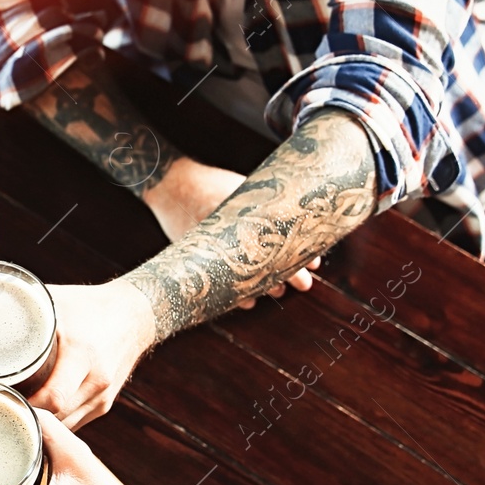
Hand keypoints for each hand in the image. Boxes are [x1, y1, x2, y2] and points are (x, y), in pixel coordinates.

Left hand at [29, 280, 154, 428]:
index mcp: (82, 354)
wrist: (135, 315)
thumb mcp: (55, 301)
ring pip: (65, 427)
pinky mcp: (103, 405)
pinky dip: (53, 425)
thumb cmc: (88, 306)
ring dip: (39, 428)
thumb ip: (20, 303)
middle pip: (56, 418)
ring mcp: (101, 397)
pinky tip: (33, 423)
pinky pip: (73, 424)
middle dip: (26, 420)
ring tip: (9, 420)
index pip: (54, 397)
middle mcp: (96, 380)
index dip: (26, 406)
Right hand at [142, 159, 319, 309]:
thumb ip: (267, 202)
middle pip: (270, 267)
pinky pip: (222, 287)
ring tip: (279, 291)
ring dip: (267, 288)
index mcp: (248, 223)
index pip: (283, 248)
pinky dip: (237, 295)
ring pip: (249, 280)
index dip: (300, 260)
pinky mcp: (200, 261)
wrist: (171, 185)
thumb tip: (299, 214)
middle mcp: (234, 242)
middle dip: (291, 277)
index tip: (314, 265)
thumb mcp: (244, 187)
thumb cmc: (211, 183)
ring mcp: (216, 254)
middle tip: (305, 284)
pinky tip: (249, 301)